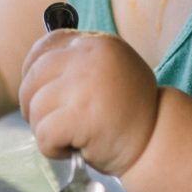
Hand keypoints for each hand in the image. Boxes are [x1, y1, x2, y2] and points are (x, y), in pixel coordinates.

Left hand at [19, 31, 159, 175]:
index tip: (42, 93)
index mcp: (97, 43)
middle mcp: (90, 57)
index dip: (33, 72)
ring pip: (35, 108)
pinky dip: (52, 149)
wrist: (159, 143)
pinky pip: (43, 134)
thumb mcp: (107, 73)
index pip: (45, 46)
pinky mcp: (80, 116)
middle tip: (58, 123)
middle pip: (33, 78)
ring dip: (46, 130)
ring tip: (73, 136)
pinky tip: (74, 148)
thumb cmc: (129, 115)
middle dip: (35, 106)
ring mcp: (84, 85)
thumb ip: (78, 64)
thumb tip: (33, 68)